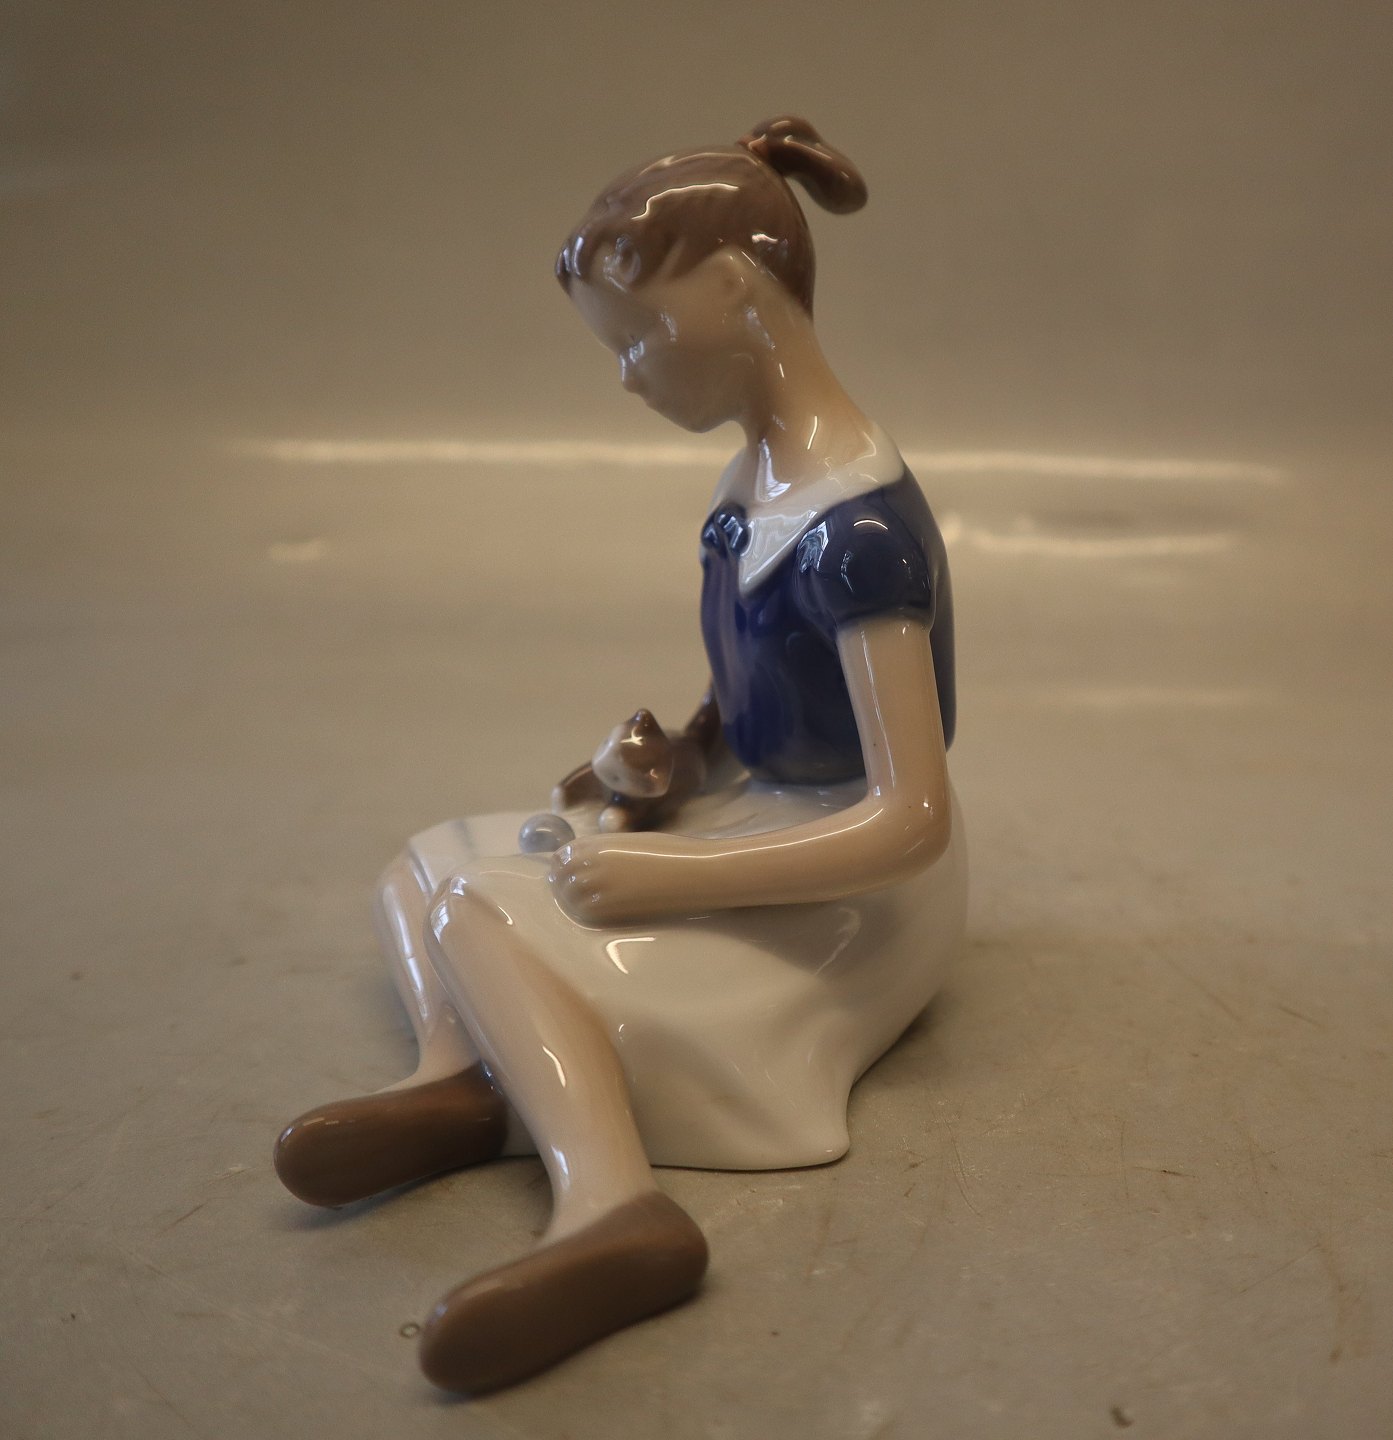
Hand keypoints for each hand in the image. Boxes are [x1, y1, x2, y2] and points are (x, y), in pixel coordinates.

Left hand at [548, 834, 708, 925]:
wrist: (695, 872)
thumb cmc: (671, 854)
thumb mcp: (632, 843)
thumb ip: (605, 851)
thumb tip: (586, 865)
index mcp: (598, 843)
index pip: (562, 855)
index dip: (561, 864)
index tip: (565, 871)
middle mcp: (593, 862)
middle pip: (560, 876)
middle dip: (562, 882)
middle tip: (570, 890)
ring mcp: (599, 887)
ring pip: (568, 897)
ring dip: (572, 898)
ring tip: (584, 900)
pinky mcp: (610, 909)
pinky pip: (585, 912)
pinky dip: (585, 911)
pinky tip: (597, 909)